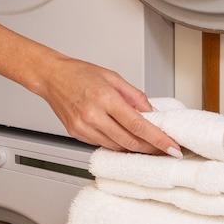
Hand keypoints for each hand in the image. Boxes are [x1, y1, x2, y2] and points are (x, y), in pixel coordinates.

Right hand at [33, 55, 179, 155]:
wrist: (51, 77)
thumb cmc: (79, 73)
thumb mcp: (113, 77)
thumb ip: (135, 96)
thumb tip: (152, 113)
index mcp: (105, 98)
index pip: (138, 125)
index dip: (158, 139)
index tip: (173, 148)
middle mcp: (93, 116)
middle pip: (129, 141)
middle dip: (151, 148)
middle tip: (165, 149)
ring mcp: (83, 127)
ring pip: (117, 147)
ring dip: (135, 149)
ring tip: (148, 145)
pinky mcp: (77, 134)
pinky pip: (103, 145)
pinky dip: (118, 145)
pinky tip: (125, 140)